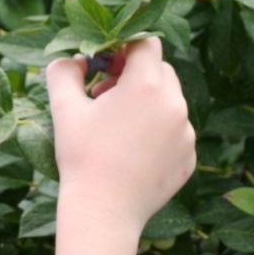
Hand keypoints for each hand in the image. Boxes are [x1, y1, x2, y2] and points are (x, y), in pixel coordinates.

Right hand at [44, 37, 196, 231]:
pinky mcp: (190, 157)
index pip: (146, 42)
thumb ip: (65, 70)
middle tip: (105, 97)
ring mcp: (186, 133)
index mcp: (146, 84)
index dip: (124, 47)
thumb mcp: (64, 108)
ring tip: (117, 129)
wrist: (103, 212)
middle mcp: (174, 103)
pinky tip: (131, 153)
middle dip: (135, 76)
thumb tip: (77, 59)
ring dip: (146, 105)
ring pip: (169, 102)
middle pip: (161, 70)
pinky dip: (157, 134)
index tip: (106, 66)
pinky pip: (175, 132)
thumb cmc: (81, 156)